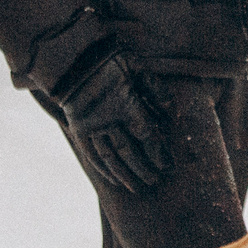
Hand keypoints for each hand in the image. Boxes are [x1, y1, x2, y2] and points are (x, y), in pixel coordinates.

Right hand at [57, 51, 168, 191]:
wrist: (74, 59)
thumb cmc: (111, 60)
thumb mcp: (138, 67)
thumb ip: (156, 89)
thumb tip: (173, 110)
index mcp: (126, 105)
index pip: (147, 136)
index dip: (158, 154)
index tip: (169, 166)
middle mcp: (109, 120)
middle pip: (130, 152)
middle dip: (144, 170)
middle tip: (156, 182)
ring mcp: (92, 126)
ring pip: (111, 157)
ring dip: (125, 175)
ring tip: (137, 188)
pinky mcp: (79, 129)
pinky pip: (92, 154)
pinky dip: (103, 169)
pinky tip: (113, 180)